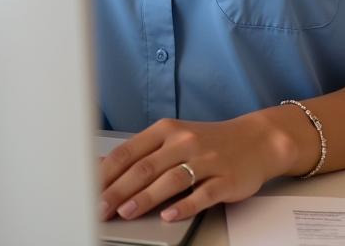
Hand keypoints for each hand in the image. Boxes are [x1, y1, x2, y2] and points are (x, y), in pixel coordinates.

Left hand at [99, 112, 293, 223]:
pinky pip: (201, 194)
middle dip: (119, 190)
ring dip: (146, 197)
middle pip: (146, 167)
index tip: (89, 189)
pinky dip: (183, 205)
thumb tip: (104, 169)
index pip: (130, 151)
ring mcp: (206, 160)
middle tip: (101, 208)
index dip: (108, 172)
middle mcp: (184, 142)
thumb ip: (143, 153)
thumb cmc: (209, 142)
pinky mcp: (225, 179)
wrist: (256, 140)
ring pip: (171, 179)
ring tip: (127, 212)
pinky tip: (168, 215)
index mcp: (167, 130)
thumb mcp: (174, 138)